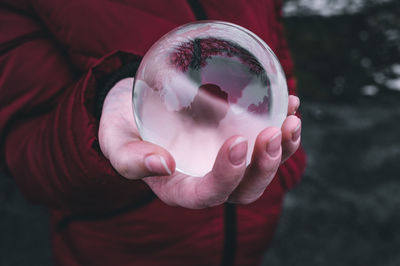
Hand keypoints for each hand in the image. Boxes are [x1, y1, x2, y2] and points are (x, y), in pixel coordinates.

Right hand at [99, 78, 300, 208]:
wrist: (137, 103)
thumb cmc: (124, 123)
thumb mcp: (116, 139)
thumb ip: (130, 158)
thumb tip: (163, 164)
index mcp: (180, 186)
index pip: (208, 194)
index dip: (226, 177)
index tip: (235, 143)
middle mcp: (208, 177)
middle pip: (245, 189)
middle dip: (265, 166)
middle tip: (273, 131)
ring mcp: (225, 159)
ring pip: (263, 168)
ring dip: (284, 148)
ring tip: (291, 118)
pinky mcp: (236, 137)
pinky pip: (266, 140)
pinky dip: (283, 125)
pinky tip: (290, 102)